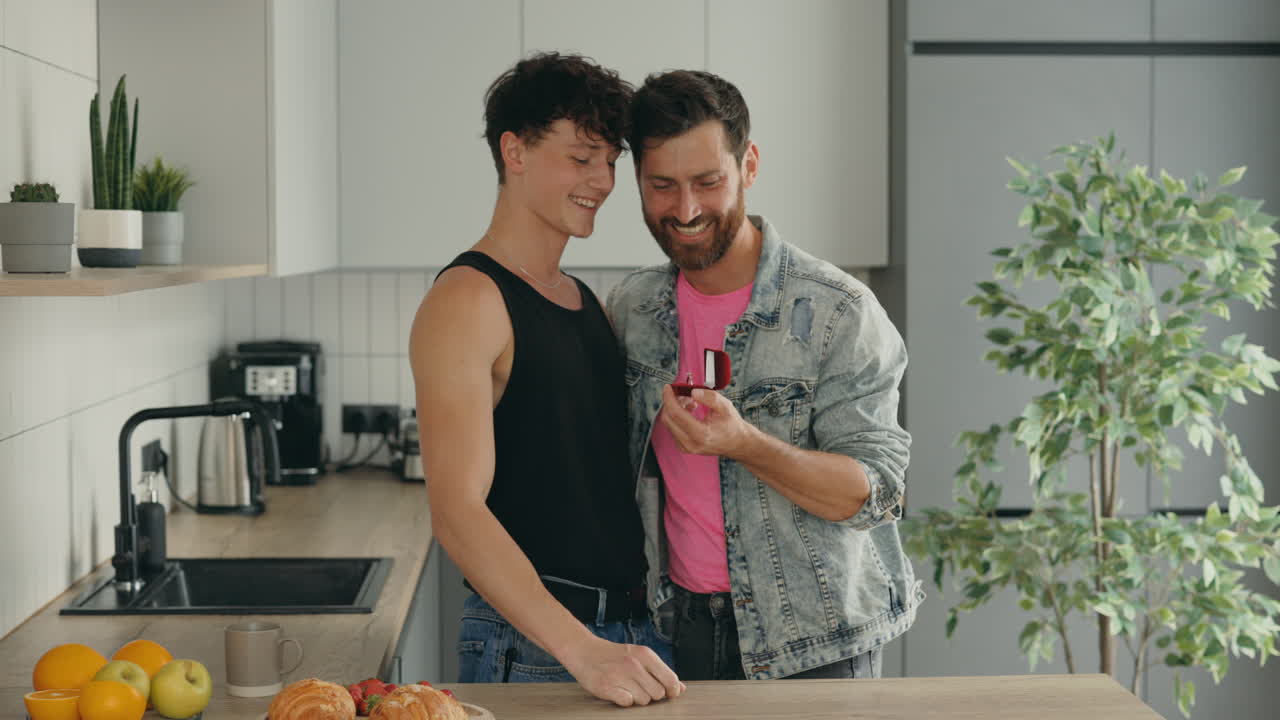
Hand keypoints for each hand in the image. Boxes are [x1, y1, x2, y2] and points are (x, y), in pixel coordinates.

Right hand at [562, 635, 684, 706]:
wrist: (584, 650)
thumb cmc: (613, 655)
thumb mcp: (639, 657)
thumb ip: (661, 671)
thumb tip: (681, 688)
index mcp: (645, 654)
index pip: (670, 679)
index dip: (672, 690)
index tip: (669, 694)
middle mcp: (634, 664)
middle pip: (658, 694)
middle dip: (652, 694)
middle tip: (640, 687)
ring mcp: (620, 675)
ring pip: (643, 700)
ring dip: (637, 698)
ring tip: (626, 687)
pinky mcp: (607, 687)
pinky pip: (627, 703)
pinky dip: (624, 700)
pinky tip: (618, 691)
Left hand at [660, 384, 756, 457]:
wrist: (737, 443)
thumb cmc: (732, 425)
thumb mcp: (725, 406)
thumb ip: (709, 397)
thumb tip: (692, 392)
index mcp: (701, 434)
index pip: (676, 414)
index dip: (669, 398)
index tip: (668, 387)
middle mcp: (691, 443)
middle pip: (668, 418)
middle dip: (671, 402)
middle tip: (681, 392)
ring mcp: (686, 447)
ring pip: (669, 423)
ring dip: (675, 408)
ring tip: (690, 401)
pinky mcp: (684, 447)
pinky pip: (673, 428)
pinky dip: (677, 416)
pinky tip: (690, 410)